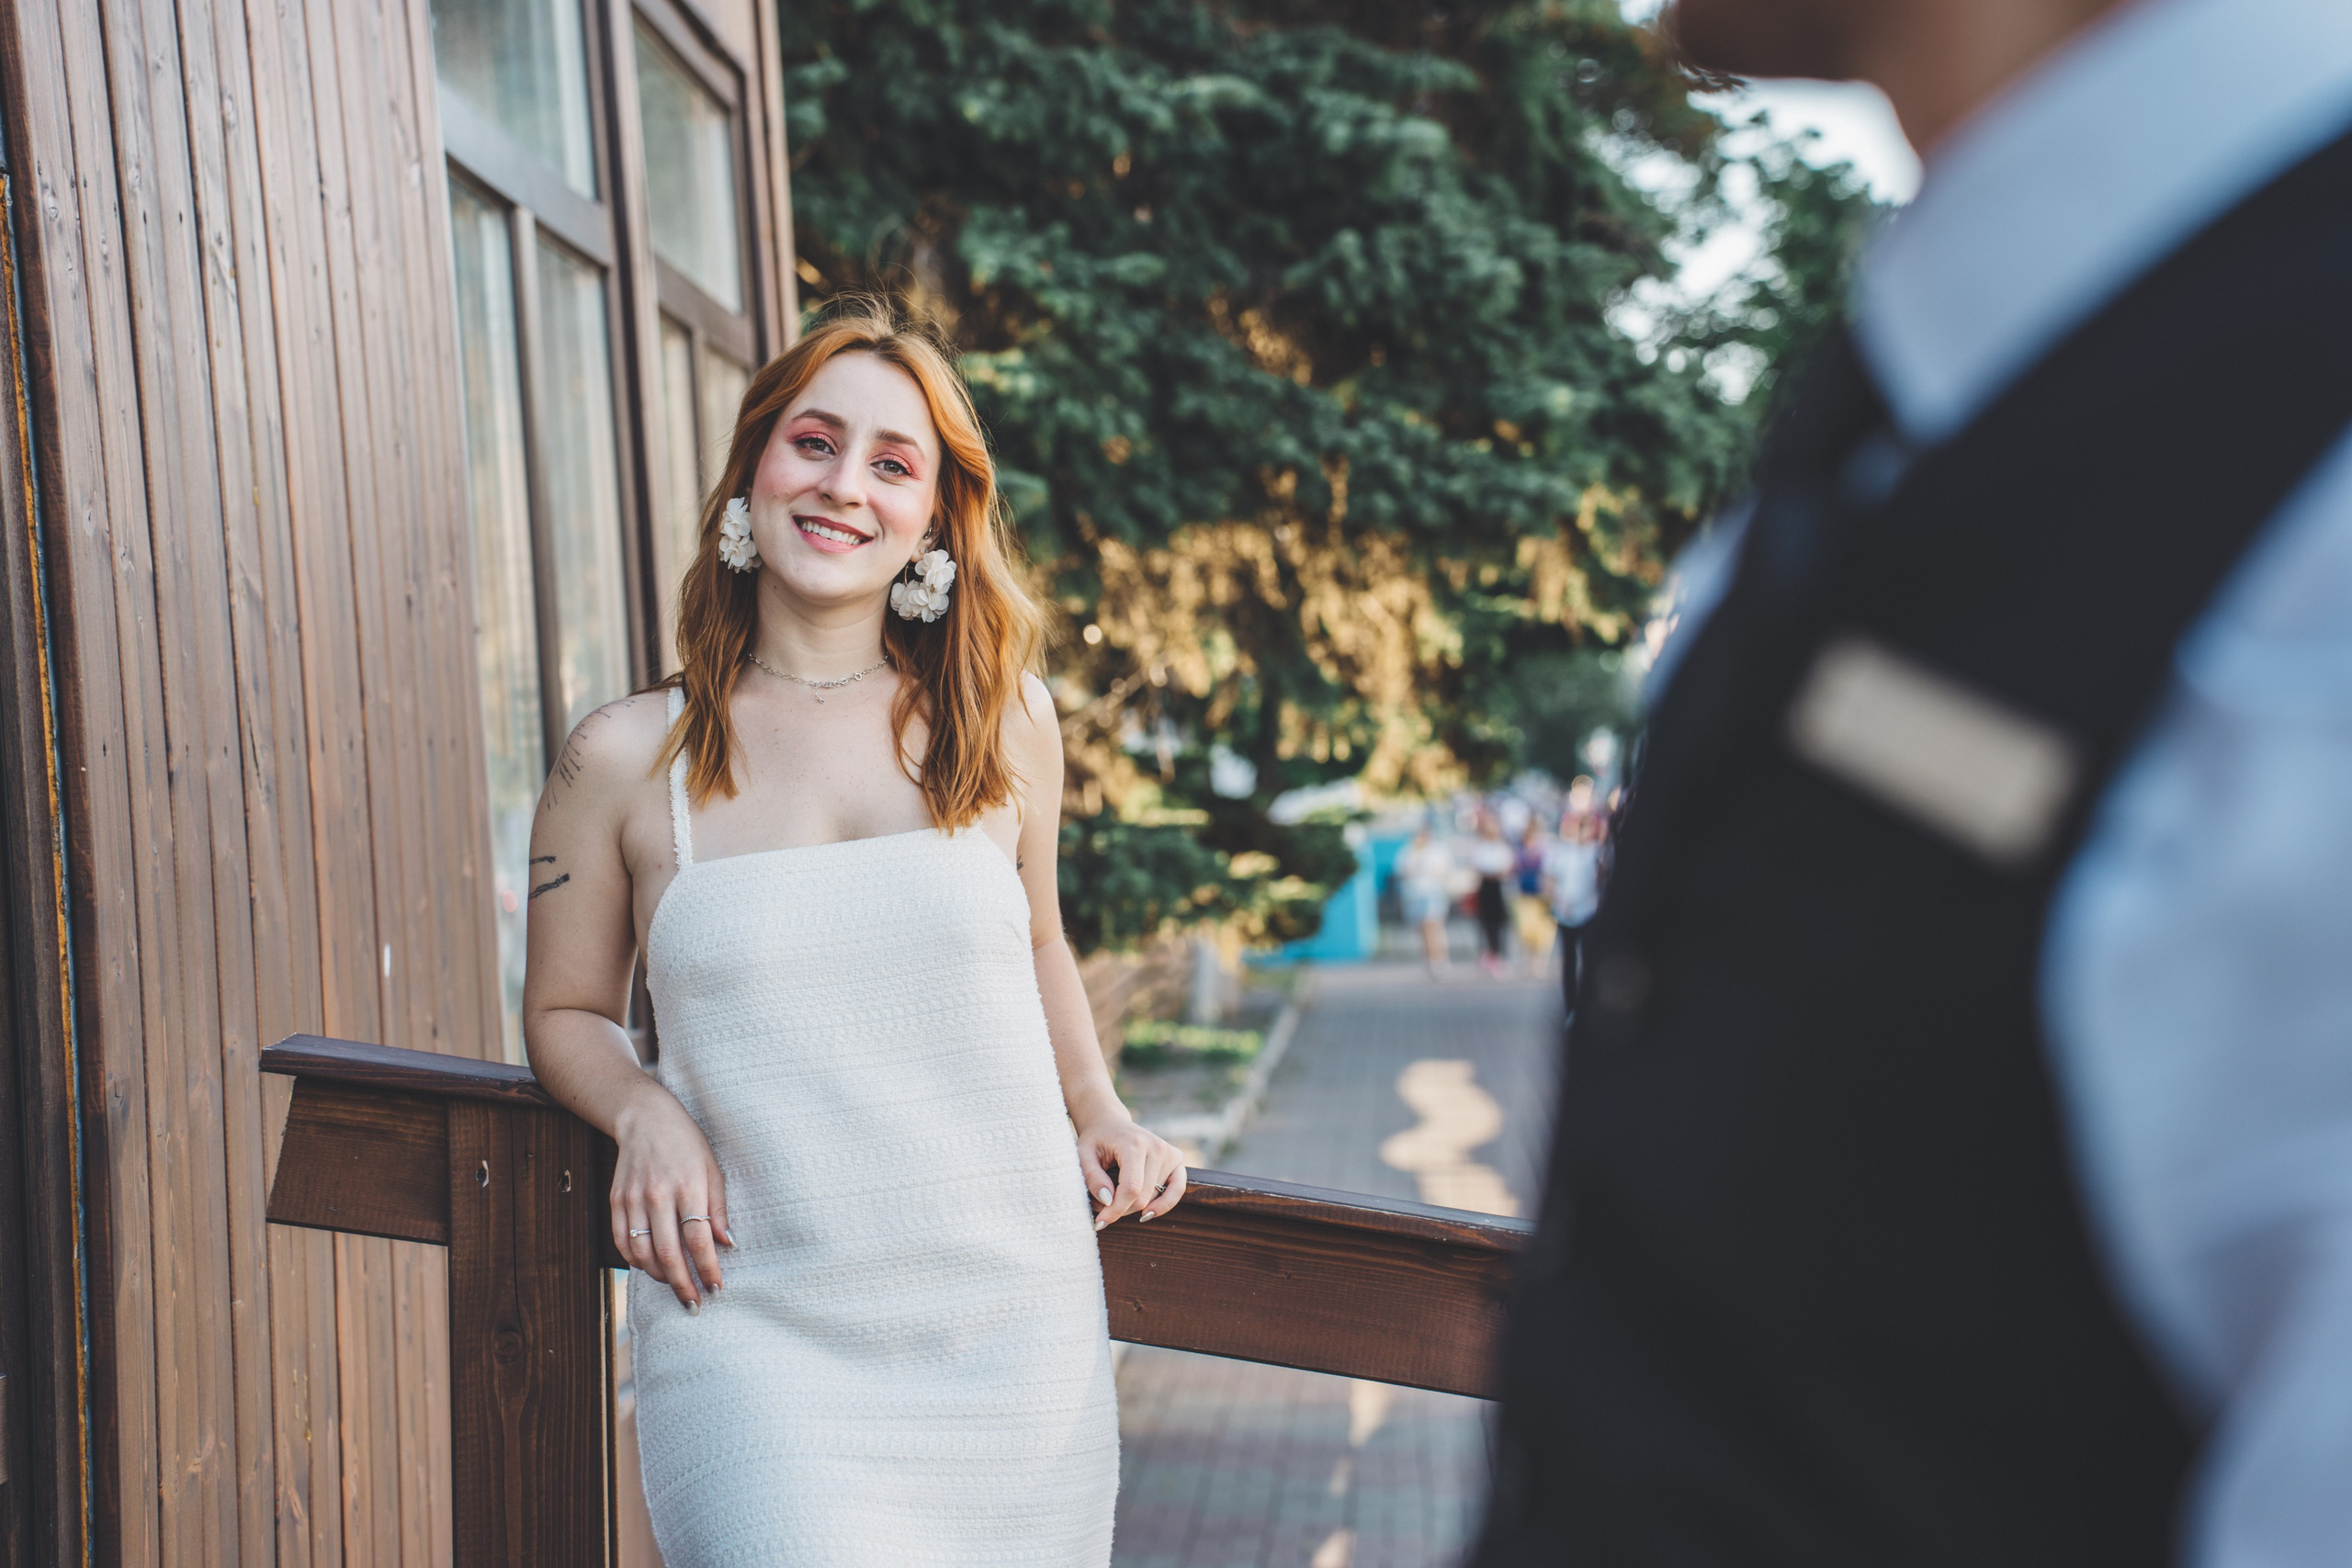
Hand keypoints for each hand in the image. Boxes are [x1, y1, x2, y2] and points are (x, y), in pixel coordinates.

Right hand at [610, 1086, 734, 1308]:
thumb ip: (718, 1207)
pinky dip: (636, 1262)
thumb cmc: (686, 1143)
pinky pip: (622, 1242)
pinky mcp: (616, 1201)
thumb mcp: (712, 1168)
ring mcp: (633, 1199)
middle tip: (694, 1304)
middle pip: (669, 1253)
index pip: (698, 1238)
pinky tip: (651, 1268)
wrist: (645, 1117)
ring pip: (643, 1253)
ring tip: (676, 1286)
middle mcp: (658, 1194)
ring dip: (660, 1277)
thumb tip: (727, 1244)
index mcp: (688, 1185)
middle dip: (683, 1285)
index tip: (716, 1288)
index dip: (707, 1268)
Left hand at [1077, 1115, 1187, 1229]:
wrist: (1110, 1124)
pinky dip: (1165, 1204)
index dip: (1116, 1210)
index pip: (1131, 1188)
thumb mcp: (1083, 1155)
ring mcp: (1170, 1152)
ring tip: (1116, 1197)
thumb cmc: (1096, 1140)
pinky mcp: (1176, 1158)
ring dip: (1134, 1206)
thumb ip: (1093, 1178)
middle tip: (1102, 1206)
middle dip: (1121, 1209)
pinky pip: (1177, 1189)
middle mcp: (1157, 1147)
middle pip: (1143, 1197)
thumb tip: (1108, 1201)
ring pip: (1154, 1197)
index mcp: (1134, 1144)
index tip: (1100, 1222)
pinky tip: (1149, 1213)